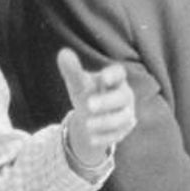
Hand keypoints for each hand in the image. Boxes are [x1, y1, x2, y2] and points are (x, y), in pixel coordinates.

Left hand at [57, 48, 135, 166]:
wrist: (91, 117)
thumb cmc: (87, 92)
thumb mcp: (78, 83)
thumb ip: (72, 70)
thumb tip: (63, 53)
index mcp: (114, 79)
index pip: (119, 73)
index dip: (113, 75)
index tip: (103, 78)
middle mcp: (124, 96)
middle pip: (122, 97)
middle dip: (107, 102)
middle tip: (89, 105)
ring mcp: (126, 114)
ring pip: (123, 118)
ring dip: (105, 122)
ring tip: (87, 124)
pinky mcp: (123, 131)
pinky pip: (117, 135)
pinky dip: (103, 137)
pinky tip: (90, 137)